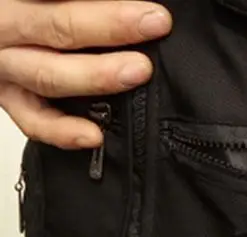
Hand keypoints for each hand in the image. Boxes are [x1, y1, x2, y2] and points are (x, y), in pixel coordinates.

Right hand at [0, 0, 171, 147]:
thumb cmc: (32, 16)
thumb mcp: (45, 2)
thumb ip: (74, 3)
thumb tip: (129, 8)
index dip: (103, 6)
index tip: (145, 7)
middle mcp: (5, 32)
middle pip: (57, 27)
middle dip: (109, 26)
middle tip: (153, 24)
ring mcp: (6, 69)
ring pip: (48, 76)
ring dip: (97, 76)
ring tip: (138, 72)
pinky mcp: (11, 100)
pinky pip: (35, 122)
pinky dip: (65, 132)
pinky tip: (95, 136)